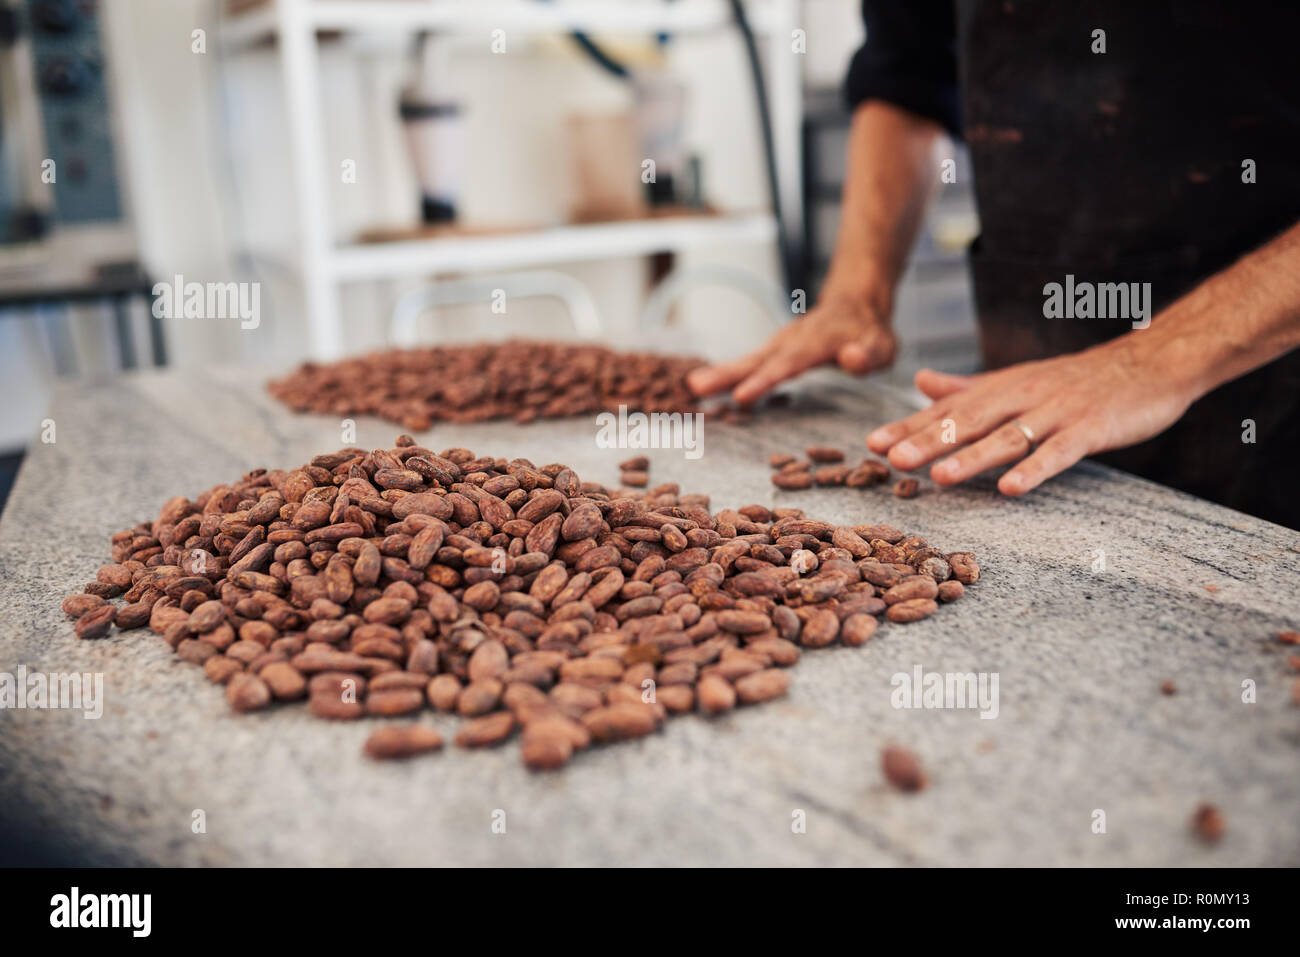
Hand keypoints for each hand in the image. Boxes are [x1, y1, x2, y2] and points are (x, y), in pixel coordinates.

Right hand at [687, 291, 896, 403]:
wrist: (857, 302)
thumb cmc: (871, 332)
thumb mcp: (883, 345)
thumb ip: (869, 354)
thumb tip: (851, 358)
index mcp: (817, 343)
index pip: (788, 364)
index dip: (765, 381)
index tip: (741, 396)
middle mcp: (792, 341)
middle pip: (757, 360)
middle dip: (727, 374)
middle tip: (696, 387)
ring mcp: (780, 343)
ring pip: (748, 359)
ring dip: (721, 373)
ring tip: (693, 387)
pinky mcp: (774, 349)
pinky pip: (750, 362)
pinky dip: (727, 373)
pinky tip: (706, 386)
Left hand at [866, 338, 1197, 494]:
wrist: (1151, 364)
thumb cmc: (1078, 379)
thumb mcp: (1017, 378)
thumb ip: (968, 386)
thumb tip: (919, 381)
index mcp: (1002, 387)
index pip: (947, 408)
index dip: (910, 425)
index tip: (872, 443)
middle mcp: (1023, 396)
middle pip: (970, 420)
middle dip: (929, 440)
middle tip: (892, 459)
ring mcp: (1057, 411)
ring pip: (1008, 436)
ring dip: (973, 456)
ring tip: (938, 476)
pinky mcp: (1091, 428)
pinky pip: (1059, 452)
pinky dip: (1035, 469)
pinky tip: (1011, 489)